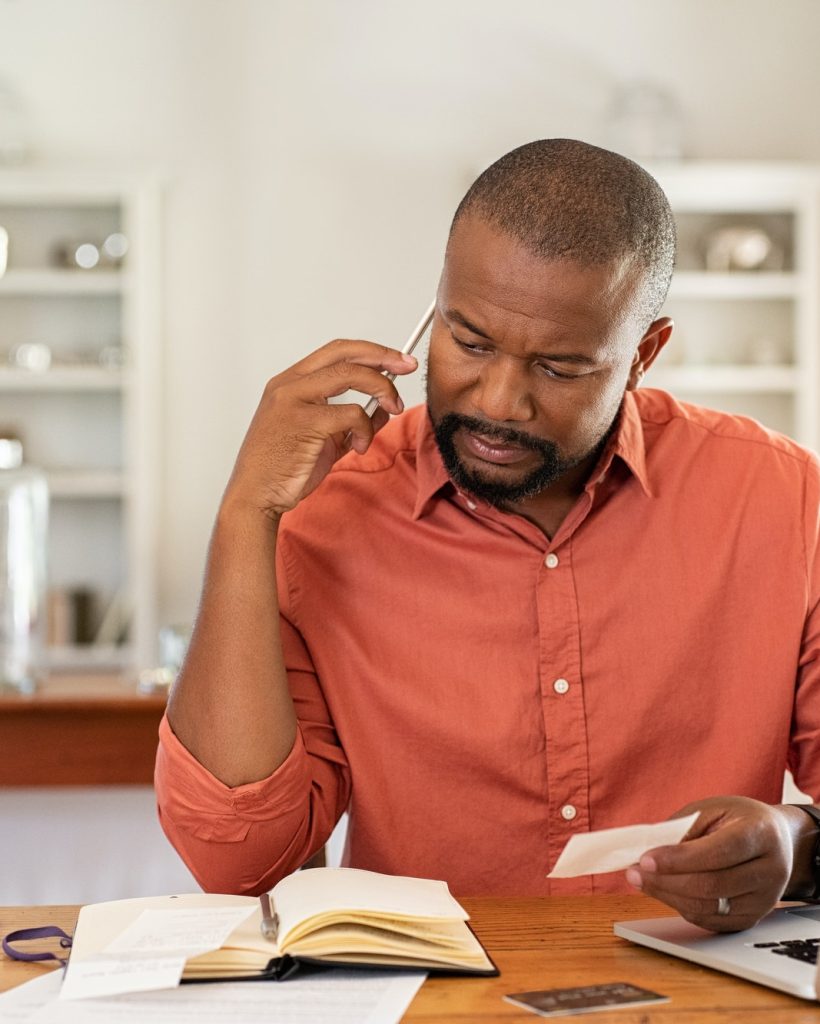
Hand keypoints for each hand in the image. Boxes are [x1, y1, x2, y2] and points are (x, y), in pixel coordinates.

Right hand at [224, 339, 417, 518]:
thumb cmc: (284, 469)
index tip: (396, 360)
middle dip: (383, 356)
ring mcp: (293, 400)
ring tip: (392, 409)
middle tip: (407, 367)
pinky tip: (359, 447)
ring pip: (351, 375)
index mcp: (290, 383)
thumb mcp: (325, 440)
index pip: (335, 352)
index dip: (370, 352)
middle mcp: (289, 384)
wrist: (256, 496)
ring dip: (382, 390)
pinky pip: (352, 413)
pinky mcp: (304, 421)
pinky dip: (366, 429)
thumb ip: (351, 422)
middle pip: (344, 353)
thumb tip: (383, 408)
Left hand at [625, 797, 794, 931]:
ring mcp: (765, 899)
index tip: (645, 860)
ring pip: (710, 907)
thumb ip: (682, 828)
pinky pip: (712, 920)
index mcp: (761, 834)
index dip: (678, 859)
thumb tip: (648, 850)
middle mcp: (770, 870)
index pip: (718, 852)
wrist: (777, 840)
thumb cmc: (738, 820)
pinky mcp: (753, 918)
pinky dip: (682, 907)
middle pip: (712, 885)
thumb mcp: (711, 809)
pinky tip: (664, 892)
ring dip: (668, 896)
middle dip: (666, 881)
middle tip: (634, 873)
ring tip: (641, 882)